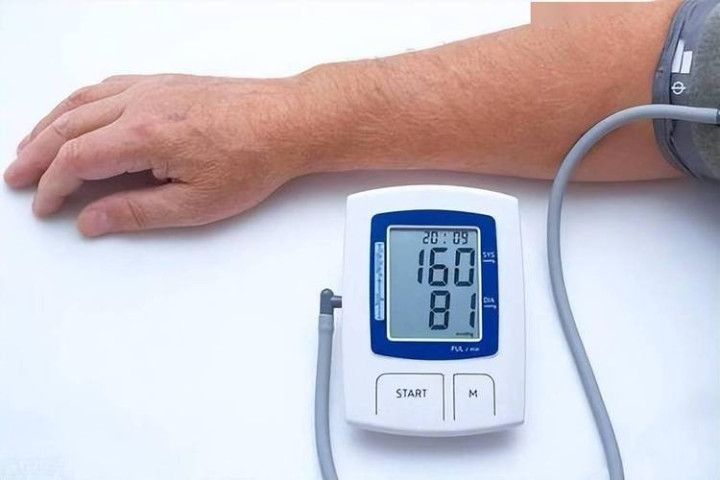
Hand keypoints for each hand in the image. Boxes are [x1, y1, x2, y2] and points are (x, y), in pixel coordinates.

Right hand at [4, 74, 320, 235]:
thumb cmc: (253, 159)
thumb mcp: (195, 204)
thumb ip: (136, 213)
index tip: (44, 205)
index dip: (53, 186)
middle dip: (36, 155)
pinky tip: (75, 114)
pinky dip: (78, 103)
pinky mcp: (164, 82)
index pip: (75, 160)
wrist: (288, 122)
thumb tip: (92, 221)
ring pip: (81, 102)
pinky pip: (105, 87)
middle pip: (67, 127)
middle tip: (18, 177)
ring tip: (31, 147)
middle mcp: (139, 103)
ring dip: (49, 125)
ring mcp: (151, 88)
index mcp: (143, 135)